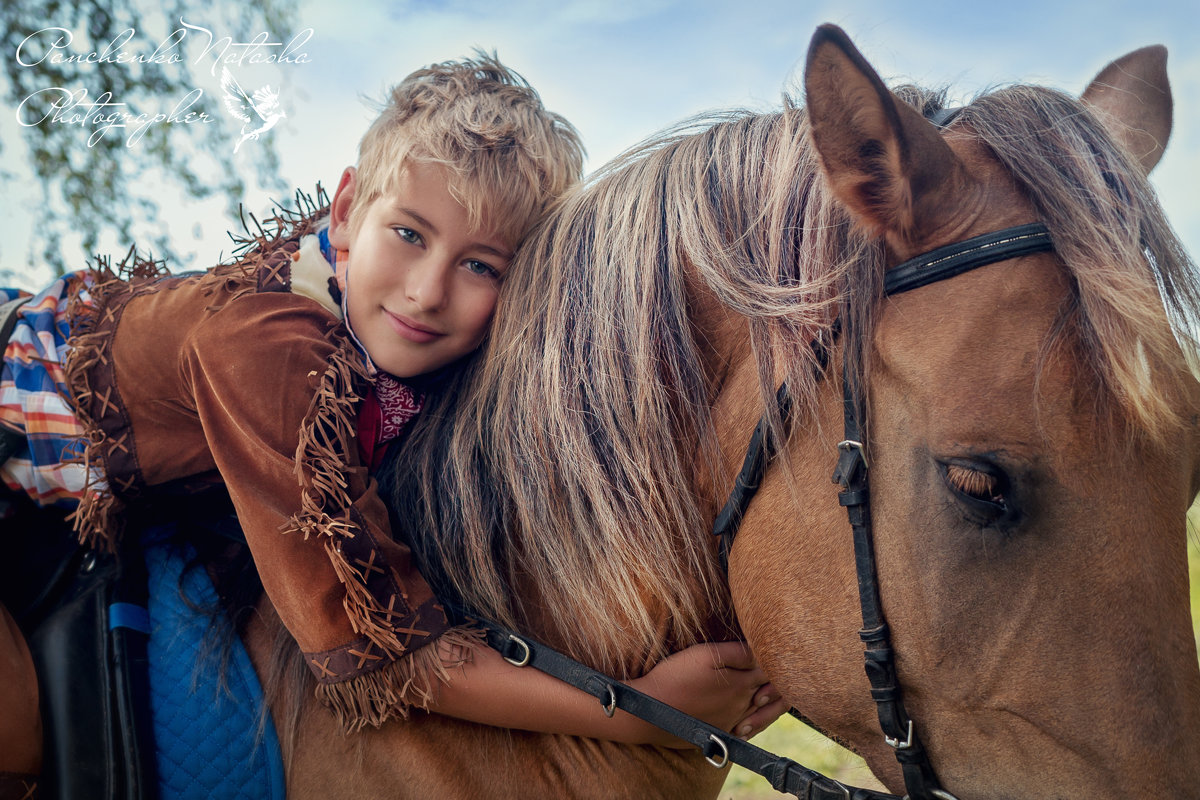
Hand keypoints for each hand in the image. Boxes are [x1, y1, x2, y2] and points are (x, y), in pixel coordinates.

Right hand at [627, 641, 786, 746]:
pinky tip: (756, 721)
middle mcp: (741, 705)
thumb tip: (761, 650)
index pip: (770, 671)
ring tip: (784, 697)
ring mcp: (731, 722)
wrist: (649, 709)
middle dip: (784, 684)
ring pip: (763, 714)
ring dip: (776, 705)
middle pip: (772, 694)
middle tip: (796, 674)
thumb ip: (737, 653)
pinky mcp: (718, 733)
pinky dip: (757, 724)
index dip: (780, 661)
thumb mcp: (705, 655)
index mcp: (740, 684)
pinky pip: (747, 731)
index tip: (789, 652)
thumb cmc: (675, 676)